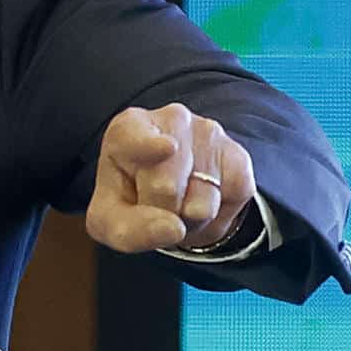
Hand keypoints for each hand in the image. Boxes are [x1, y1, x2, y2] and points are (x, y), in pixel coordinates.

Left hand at [86, 103, 255, 252]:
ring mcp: (208, 134)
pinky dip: (218, 216)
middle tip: (156, 204)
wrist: (168, 194)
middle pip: (166, 188)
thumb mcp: (113, 219)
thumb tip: (173, 227)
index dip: (149, 144)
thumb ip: (129, 229)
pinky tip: (203, 198)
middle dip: (160, 212)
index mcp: (127, 128)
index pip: (136, 135)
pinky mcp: (238, 156)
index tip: (167, 147)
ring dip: (189, 219)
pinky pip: (232, 200)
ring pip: (202, 202)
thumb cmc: (131, 197)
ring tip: (179, 203)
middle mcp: (171, 121)